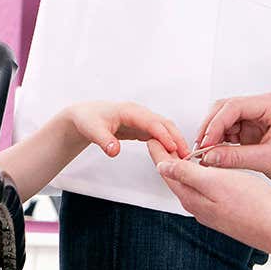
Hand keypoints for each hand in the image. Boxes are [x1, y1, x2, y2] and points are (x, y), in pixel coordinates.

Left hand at [66, 101, 188, 157]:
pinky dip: (167, 144)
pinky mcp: (142, 128)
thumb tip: (114, 151)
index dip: (163, 135)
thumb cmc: (87, 119)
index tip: (173, 147)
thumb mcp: (92, 130)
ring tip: (183, 158)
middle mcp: (139, 113)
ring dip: (175, 142)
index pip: (152, 122)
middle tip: (186, 156)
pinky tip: (172, 156)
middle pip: (164, 124)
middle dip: (177, 138)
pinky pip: (159, 135)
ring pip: (164, 129)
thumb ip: (104, 141)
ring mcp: (142, 120)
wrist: (84, 116)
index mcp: (129, 111)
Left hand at [149, 140, 270, 254]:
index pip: (167, 171)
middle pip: (176, 178)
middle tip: (164, 140)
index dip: (159, 152)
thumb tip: (161, 166)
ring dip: (185, 167)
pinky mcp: (225, 212)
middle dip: (169, 158)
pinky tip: (209, 171)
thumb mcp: (215, 182)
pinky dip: (201, 176)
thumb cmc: (252, 205)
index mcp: (191, 197)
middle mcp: (198, 206)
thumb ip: (186, 174)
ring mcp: (211, 211)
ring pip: (191, 184)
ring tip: (183, 151)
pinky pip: (206, 190)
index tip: (151, 137)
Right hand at [194, 92, 270, 193]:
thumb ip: (236, 157)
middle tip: (201, 148)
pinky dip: (220, 144)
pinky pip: (229, 133)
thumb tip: (209, 156)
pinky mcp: (253, 132)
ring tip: (206, 154)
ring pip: (223, 121)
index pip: (233, 106)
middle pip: (224, 110)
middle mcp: (263, 108)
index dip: (215, 124)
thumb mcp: (270, 160)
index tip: (205, 143)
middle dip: (210, 128)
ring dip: (213, 137)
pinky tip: (215, 155)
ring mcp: (257, 119)